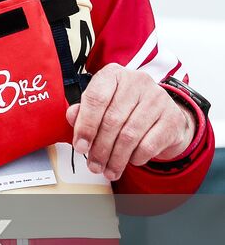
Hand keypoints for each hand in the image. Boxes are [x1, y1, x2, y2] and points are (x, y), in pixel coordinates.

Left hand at [66, 63, 195, 180]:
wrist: (163, 115)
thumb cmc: (127, 109)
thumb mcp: (103, 105)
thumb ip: (84, 110)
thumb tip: (72, 117)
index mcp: (114, 74)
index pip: (96, 98)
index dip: (85, 125)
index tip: (80, 146)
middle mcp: (136, 81)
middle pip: (112, 120)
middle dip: (100, 148)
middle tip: (93, 165)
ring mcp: (157, 98)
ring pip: (130, 135)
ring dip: (116, 158)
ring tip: (108, 171)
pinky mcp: (172, 118)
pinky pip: (149, 145)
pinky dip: (136, 157)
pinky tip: (130, 161)